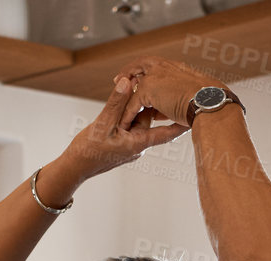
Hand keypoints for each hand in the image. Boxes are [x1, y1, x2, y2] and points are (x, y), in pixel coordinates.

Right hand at [60, 74, 190, 182]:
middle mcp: (138, 145)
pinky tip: (125, 100)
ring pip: (140, 120)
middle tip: (166, 85)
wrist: (74, 168)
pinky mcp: (123, 143)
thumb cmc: (88, 150)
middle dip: (155, 104)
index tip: (196, 114)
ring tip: (138, 88)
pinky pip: (132, 125)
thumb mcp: (102, 124)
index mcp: (137, 143)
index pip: (166, 133)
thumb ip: (116, 102)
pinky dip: (131, 113)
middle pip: (151, 120)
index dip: (181, 123)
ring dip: (138, 107)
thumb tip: (128, 82)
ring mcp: (131, 144)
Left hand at [118, 57, 224, 129]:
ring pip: (133, 86)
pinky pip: (133, 104)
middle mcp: (163, 66)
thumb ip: (173, 100)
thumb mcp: (189, 97)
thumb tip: (166, 111)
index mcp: (175, 66)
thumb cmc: (207, 103)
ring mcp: (154, 76)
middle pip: (139, 64)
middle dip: (127, 73)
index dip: (143, 70)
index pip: (153, 63)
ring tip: (119, 105)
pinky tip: (124, 123)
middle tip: (117, 80)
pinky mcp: (148, 89)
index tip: (135, 78)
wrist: (210, 102)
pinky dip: (128, 114)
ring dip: (125, 96)